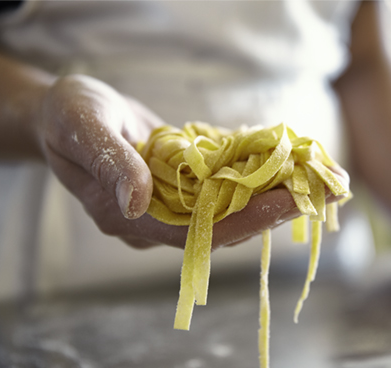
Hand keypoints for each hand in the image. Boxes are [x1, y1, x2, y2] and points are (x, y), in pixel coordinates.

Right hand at [37, 74, 349, 249]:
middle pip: (220, 223)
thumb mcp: (83, 128)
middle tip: (323, 192)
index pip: (191, 231)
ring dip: (273, 192)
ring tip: (318, 177)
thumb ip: (111, 164)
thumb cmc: (67, 117)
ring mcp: (171, 201)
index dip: (239, 220)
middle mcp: (154, 217)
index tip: (284, 204)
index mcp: (126, 216)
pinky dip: (255, 173)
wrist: (68, 113)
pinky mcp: (183, 183)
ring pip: (228, 206)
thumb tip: (137, 202)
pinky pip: (223, 184)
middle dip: (272, 209)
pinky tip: (288, 162)